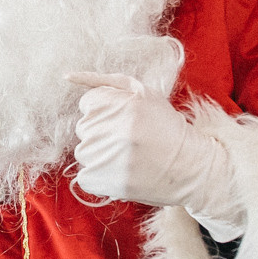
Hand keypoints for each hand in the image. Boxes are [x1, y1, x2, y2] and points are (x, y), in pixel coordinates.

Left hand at [68, 73, 238, 220]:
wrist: (191, 168)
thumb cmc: (165, 127)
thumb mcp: (143, 93)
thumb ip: (104, 81)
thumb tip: (67, 77)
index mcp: (124, 104)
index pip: (87, 104)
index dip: (106, 112)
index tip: (125, 121)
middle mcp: (114, 129)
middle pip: (83, 128)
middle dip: (102, 132)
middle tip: (129, 140)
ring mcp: (109, 157)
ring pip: (83, 152)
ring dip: (99, 154)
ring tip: (126, 157)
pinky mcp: (106, 182)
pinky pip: (84, 176)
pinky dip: (99, 176)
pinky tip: (122, 172)